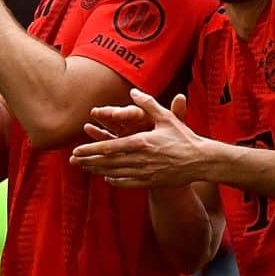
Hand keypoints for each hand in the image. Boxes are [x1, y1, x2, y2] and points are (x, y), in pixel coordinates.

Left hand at [68, 89, 206, 188]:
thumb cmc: (184, 137)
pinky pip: (128, 183)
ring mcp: (145, 173)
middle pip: (108, 162)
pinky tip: (107, 177)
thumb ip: (148, 104)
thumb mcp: (167, 118)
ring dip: (98, 171)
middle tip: (73, 161)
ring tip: (85, 168)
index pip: (110, 147)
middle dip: (89, 161)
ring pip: (115, 173)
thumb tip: (133, 92)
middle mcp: (140, 159)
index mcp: (142, 142)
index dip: (91, 150)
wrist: (201, 161)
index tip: (77, 151)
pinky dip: (115, 181)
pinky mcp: (151, 182)